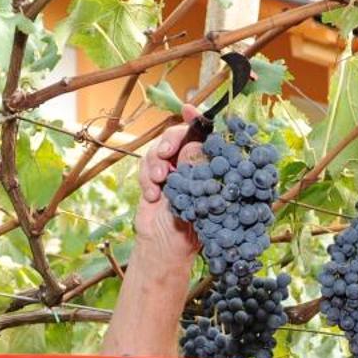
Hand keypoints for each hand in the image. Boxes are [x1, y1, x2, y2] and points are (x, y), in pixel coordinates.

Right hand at [133, 108, 203, 276]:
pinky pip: (146, 165)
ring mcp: (172, 171)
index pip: (207, 137)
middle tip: (166, 154)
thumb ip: (197, 173)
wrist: (165, 248)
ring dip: (156, 162)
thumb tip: (194, 145)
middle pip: (179, 136)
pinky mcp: (154, 178)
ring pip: (160, 149)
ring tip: (159, 181)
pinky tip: (152, 196)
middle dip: (170, 141)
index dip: (198, 120)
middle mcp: (192, 165)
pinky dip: (147, 178)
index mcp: (211, 167)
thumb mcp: (201, 201)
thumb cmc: (194, 229)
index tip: (187, 109)